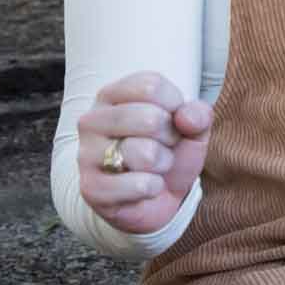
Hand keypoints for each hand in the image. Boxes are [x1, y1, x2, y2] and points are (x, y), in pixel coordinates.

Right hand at [75, 72, 211, 234]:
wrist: (156, 199)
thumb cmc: (169, 152)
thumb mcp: (193, 128)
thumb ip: (198, 114)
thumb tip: (186, 117)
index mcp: (112, 95)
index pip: (151, 85)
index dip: (176, 105)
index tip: (172, 119)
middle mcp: (92, 120)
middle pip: (150, 118)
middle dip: (171, 138)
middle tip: (163, 146)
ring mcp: (86, 155)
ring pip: (145, 153)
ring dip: (163, 164)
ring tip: (154, 167)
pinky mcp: (91, 189)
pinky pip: (139, 185)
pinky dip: (154, 188)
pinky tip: (145, 187)